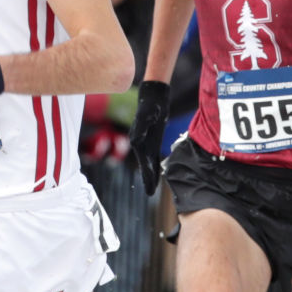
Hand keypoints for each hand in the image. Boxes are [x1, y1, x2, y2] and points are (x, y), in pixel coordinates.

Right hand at [128, 79, 170, 193]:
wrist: (153, 97)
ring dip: (150, 175)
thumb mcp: (146, 116)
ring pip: (149, 163)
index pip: (143, 162)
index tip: (148, 186)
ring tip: (152, 189)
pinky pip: (153, 156)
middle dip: (147, 179)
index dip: (146, 174)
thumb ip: (140, 127)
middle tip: (150, 194)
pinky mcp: (152, 140)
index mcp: (137, 141)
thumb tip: (135, 141)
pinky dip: (155, 166)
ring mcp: (146, 143)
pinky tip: (156, 174)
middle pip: (144, 165)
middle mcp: (140, 144)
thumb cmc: (149, 105)